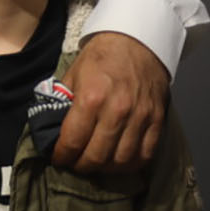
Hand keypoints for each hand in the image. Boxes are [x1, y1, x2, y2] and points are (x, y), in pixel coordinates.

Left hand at [52, 33, 168, 172]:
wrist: (137, 41)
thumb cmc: (101, 57)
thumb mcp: (73, 74)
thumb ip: (64, 102)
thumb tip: (52, 128)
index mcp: (91, 98)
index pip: (73, 140)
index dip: (62, 156)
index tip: (57, 159)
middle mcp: (116, 111)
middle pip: (97, 156)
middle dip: (81, 166)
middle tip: (74, 165)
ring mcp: (140, 118)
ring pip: (121, 160)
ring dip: (105, 169)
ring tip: (95, 165)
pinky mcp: (157, 121)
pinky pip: (145, 154)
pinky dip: (131, 164)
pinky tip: (118, 162)